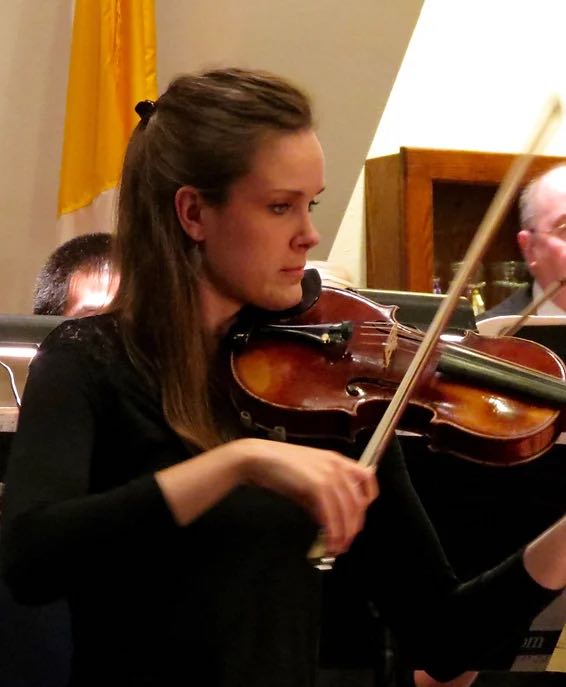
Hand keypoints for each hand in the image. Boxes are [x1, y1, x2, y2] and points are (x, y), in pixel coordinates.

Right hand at [238, 438, 378, 554]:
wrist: (258, 458)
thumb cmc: (278, 467)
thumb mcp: (306, 479)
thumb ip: (321, 496)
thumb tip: (327, 520)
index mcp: (337, 460)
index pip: (367, 478)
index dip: (368, 500)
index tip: (359, 517)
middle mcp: (337, 466)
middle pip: (357, 501)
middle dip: (354, 526)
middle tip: (346, 542)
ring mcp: (328, 474)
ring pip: (346, 511)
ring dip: (343, 533)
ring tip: (336, 548)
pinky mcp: (316, 485)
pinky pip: (331, 514)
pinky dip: (332, 531)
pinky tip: (327, 541)